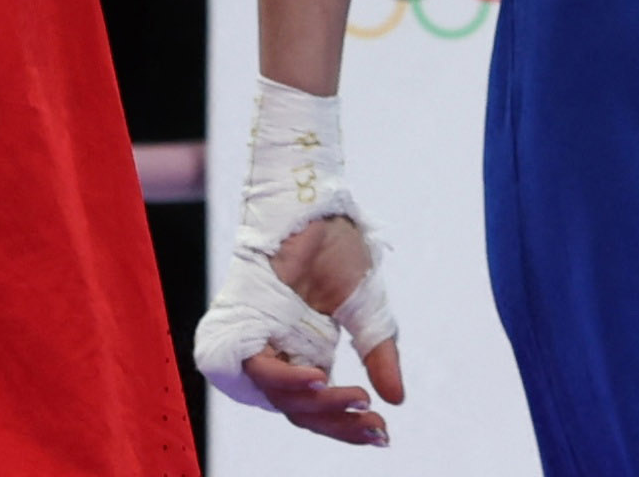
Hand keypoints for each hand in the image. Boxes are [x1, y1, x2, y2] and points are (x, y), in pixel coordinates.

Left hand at [240, 217, 405, 446]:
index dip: (348, 426)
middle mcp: (278, 353)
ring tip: (355, 399)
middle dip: (339, 423)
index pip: (319, 406)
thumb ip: (377, 352)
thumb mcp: (364, 309)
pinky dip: (286, 379)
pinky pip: (258, 368)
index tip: (383, 434)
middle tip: (375, 424)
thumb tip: (397, 400)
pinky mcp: (241, 323)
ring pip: (278, 398)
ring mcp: (256, 340)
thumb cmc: (334, 248)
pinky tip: (318, 378)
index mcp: (304, 353)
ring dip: (317, 405)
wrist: (316, 205)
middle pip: (300, 411)